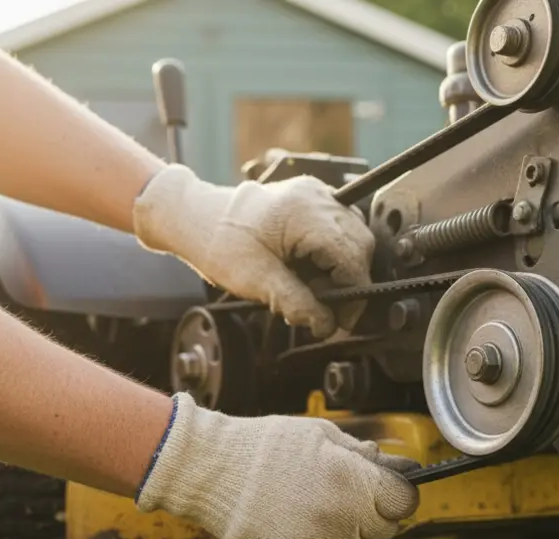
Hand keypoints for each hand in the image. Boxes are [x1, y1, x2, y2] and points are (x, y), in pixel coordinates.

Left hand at [131, 165, 374, 337]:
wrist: (198, 218)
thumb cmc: (220, 243)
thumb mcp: (256, 281)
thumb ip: (297, 303)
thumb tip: (327, 325)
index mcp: (305, 213)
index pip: (351, 258)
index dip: (353, 295)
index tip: (341, 321)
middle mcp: (319, 197)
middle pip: (360, 246)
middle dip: (350, 283)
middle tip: (328, 311)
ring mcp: (319, 194)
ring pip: (356, 237)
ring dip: (344, 268)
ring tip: (316, 288)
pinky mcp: (315, 199)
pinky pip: (342, 227)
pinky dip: (335, 253)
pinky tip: (314, 269)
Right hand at [135, 394, 420, 538]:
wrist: (213, 471)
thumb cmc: (269, 446)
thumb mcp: (325, 435)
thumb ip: (368, 457)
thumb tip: (404, 468)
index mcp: (356, 482)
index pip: (404, 502)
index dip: (396, 492)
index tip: (383, 487)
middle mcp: (344, 519)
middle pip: (382, 529)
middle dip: (368, 513)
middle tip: (336, 493)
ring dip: (340, 533)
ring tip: (306, 506)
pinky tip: (290, 525)